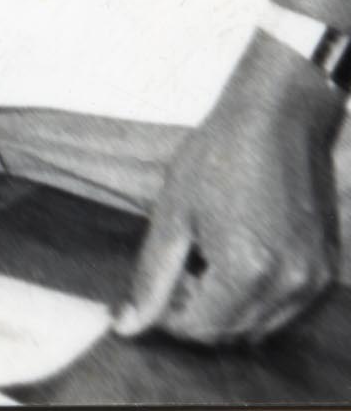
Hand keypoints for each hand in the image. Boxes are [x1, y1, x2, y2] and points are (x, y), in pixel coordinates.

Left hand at [115, 34, 343, 346]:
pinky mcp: (326, 268)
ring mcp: (314, 279)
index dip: (167, 315)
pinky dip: (256, 297)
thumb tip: (127, 326)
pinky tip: (236, 255)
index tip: (156, 287)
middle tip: (178, 268)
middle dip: (196, 311)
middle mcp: (288, 285)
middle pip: (231, 333)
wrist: (277, 121)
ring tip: (205, 258)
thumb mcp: (172, 216)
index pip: (199, 329)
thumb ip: (151, 279)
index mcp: (246, 271)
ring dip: (227, 308)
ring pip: (260, 325)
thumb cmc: (219, 158)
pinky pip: (286, 307)